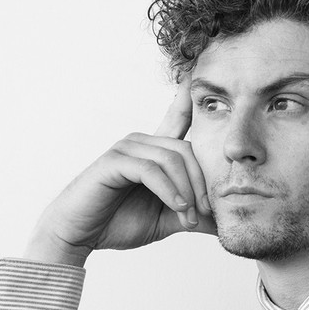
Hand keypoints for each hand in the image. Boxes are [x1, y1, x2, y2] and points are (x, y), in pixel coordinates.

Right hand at [25, 76, 215, 265]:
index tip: (208, 73)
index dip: (193, 94)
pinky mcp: (114, 161)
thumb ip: (196, 213)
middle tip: (205, 215)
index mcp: (156, 151)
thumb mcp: (169, 218)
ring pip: (172, 159)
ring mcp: (127, 148)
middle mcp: (143, 142)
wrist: (80, 236)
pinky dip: (169, 191)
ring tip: (188, 218)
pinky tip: (177, 208)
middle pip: (188, 149)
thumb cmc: (120, 223)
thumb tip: (228, 219)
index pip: (180, 116)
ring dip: (187, 192)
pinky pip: (151, 170)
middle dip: (202, 184)